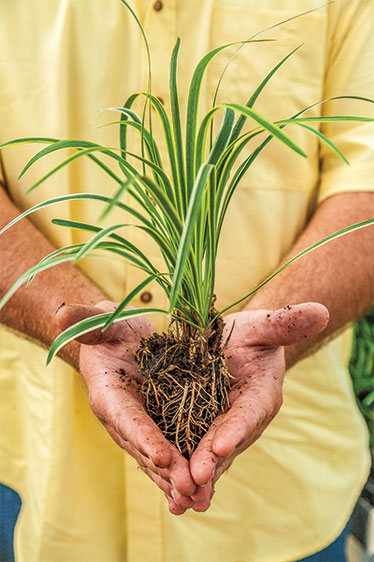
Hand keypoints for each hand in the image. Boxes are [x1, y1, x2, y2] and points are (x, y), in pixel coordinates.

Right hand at [56, 301, 208, 514]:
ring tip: (199, 499)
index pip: (126, 418)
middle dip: (166, 469)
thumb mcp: (103, 321)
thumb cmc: (111, 328)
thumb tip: (62, 316)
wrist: (119, 341)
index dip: (143, 437)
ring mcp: (141, 425)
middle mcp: (123, 417)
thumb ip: (87, 322)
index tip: (163, 456)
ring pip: (157, 457)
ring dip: (176, 480)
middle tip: (189, 489)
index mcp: (109, 394)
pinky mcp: (157, 425)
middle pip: (144, 446)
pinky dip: (183, 470)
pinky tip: (202, 490)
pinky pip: (171, 451)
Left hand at [189, 303, 328, 510]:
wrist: (234, 349)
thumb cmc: (250, 335)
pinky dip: (183, 472)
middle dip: (212, 461)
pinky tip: (170, 494)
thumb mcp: (262, 325)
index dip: (237, 427)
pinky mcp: (201, 431)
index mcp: (261, 395)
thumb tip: (320, 311)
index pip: (249, 412)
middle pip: (226, 441)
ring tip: (180, 497)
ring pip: (209, 456)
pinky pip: (191, 453)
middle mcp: (243, 420)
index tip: (223, 443)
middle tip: (196, 479)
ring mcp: (221, 429)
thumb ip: (284, 323)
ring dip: (196, 477)